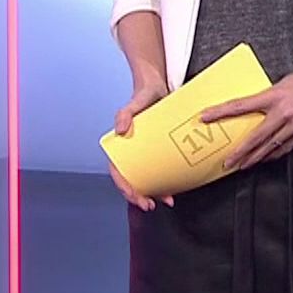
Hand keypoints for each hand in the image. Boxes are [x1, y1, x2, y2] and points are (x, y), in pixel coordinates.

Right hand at [111, 80, 174, 210]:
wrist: (159, 86)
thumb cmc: (145, 93)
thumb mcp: (136, 102)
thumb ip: (125, 113)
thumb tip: (119, 130)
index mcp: (121, 145)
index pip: (118, 172)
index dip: (125, 187)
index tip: (135, 196)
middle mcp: (131, 152)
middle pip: (132, 180)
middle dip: (139, 196)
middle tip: (150, 206)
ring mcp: (145, 153)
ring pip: (145, 179)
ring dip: (154, 193)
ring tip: (167, 201)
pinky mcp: (157, 151)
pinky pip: (158, 170)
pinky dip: (165, 181)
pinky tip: (174, 190)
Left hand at [203, 65, 292, 171]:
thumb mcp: (282, 84)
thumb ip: (268, 97)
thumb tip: (254, 107)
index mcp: (273, 96)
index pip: (240, 105)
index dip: (220, 112)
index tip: (205, 117)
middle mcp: (283, 112)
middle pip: (255, 137)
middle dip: (239, 153)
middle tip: (228, 162)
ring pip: (270, 147)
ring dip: (255, 159)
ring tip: (244, 165)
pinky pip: (285, 148)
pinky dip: (273, 154)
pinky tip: (266, 158)